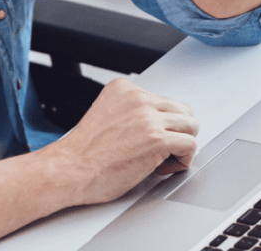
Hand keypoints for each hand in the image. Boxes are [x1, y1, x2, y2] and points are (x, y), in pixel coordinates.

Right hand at [38, 77, 198, 205]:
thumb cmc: (83, 153)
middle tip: (162, 151)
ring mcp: (148, 117)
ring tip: (162, 160)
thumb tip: (152, 124)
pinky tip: (163, 168)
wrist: (69, 169)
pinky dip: (183, 160)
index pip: (162, 101)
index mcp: (124, 89)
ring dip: (182, 145)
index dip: (160, 124)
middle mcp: (138, 98)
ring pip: (191, 125)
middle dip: (177, 132)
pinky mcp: (157, 139)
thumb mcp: (105, 114)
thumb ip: (129, 113)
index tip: (148, 139)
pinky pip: (190, 145)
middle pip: (182, 110)